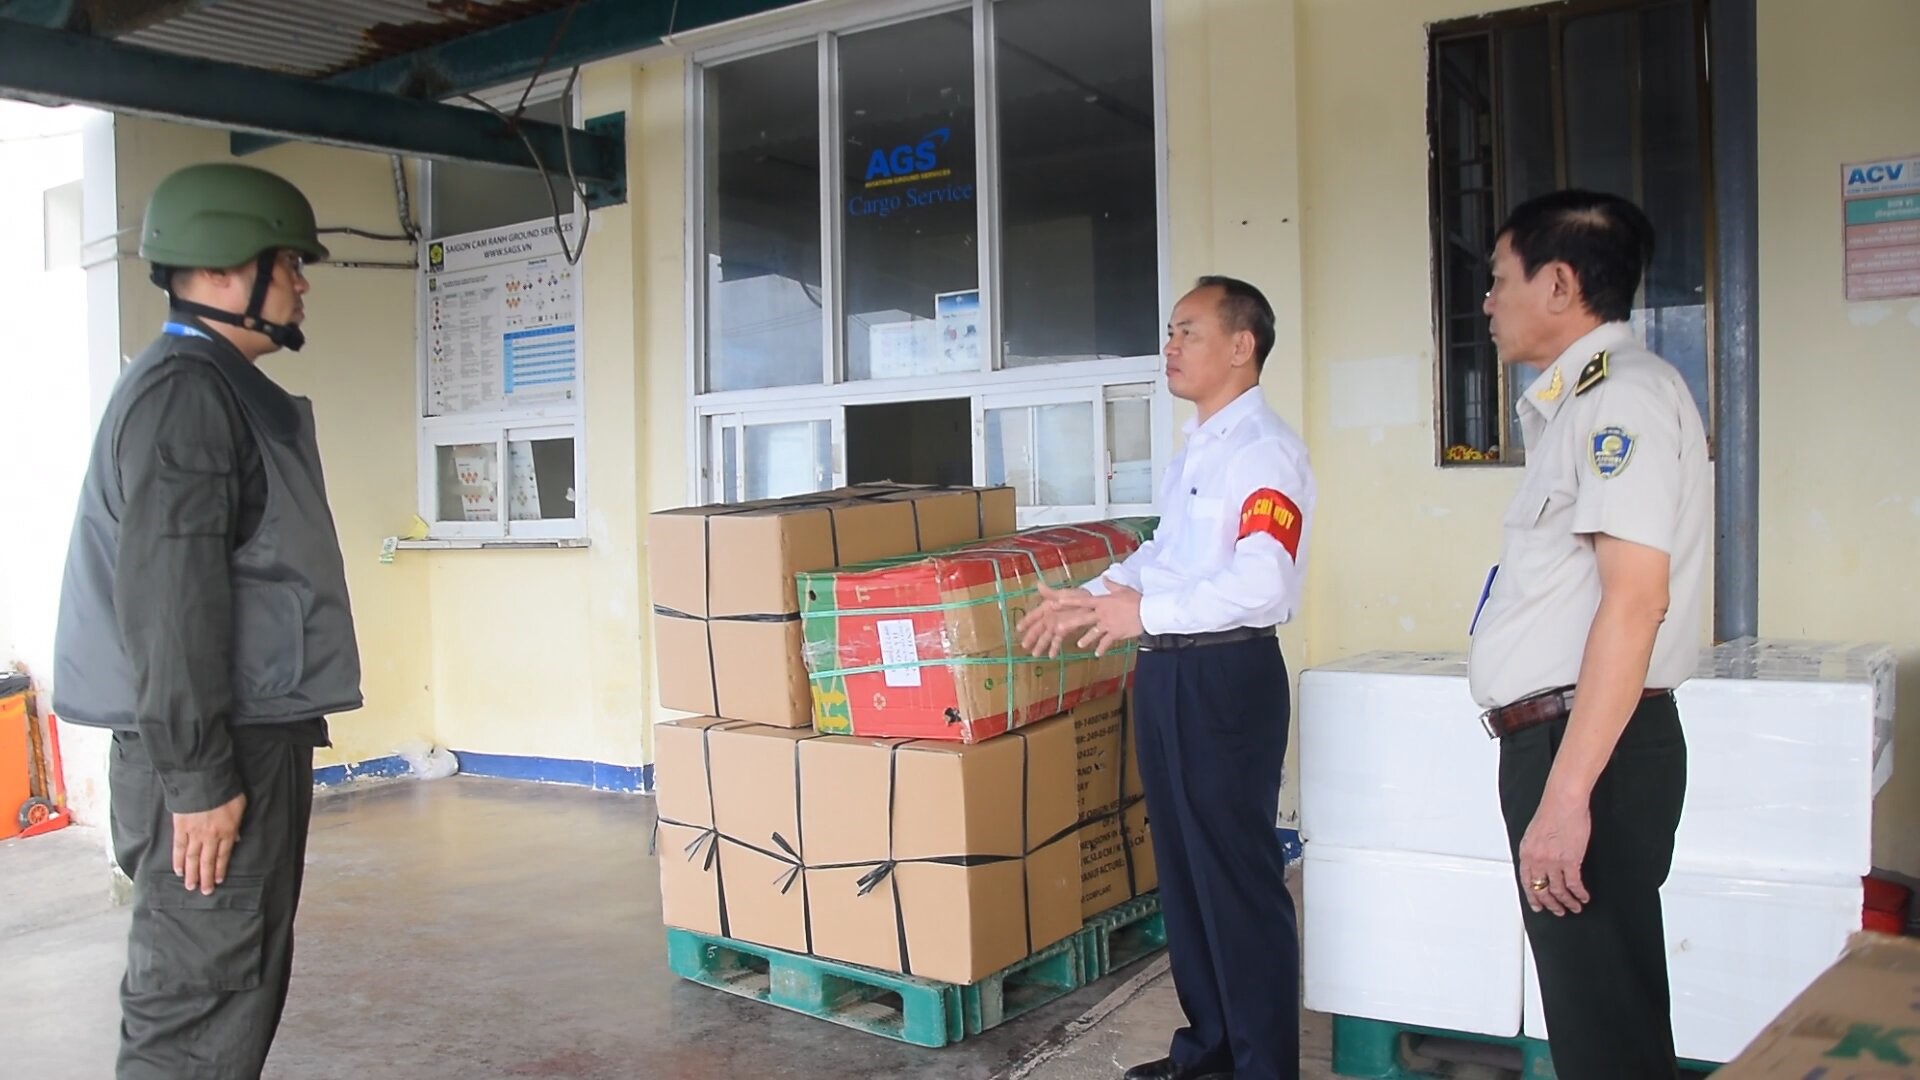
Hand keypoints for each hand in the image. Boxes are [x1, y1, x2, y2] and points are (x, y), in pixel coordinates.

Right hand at [173, 792, 246, 894]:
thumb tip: (235, 840)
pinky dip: (178, 860)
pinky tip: (178, 870)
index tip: (219, 881)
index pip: (223, 855)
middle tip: (205, 892)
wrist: (204, 780)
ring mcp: (193, 833)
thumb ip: (236, 825)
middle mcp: (210, 836)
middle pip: (207, 861)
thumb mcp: (239, 807)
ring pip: (192, 858)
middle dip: (206, 878)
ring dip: (191, 874)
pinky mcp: (180, 828)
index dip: (220, 869)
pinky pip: (178, 848)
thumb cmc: (225, 791)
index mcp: (226, 831)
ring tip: (190, 886)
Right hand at [1017, 580, 1097, 656]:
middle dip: (1031, 637)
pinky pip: (1057, 641)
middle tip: (1024, 646)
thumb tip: (1038, 584)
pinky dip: (1054, 648)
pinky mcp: (1064, 632)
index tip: (1018, 629)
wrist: (1090, 605)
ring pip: (1046, 637)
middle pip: (1038, 629)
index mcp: (1046, 608)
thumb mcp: (1063, 594)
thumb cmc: (1076, 597)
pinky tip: (1051, 656)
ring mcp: (1056, 626)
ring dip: (1040, 645)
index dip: (1026, 622)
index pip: (1033, 616)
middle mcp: (1048, 618)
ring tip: (1035, 655)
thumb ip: (1050, 593)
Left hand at [1057, 584, 1144, 657]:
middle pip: (1083, 619)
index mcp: (1102, 602)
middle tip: (1058, 628)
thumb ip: (1111, 585)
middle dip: (1070, 624)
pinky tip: (1097, 654)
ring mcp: (1108, 625)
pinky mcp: (1115, 634)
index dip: (1070, 601)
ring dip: (1086, 639)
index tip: (1057, 601)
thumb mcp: (1123, 589)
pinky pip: (1106, 643)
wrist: (1147, 612)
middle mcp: (1102, 614)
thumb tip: (1104, 578)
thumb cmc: (1136, 599)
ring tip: (1079, 645)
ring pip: (1093, 633)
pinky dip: (1102, 649)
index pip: (1083, 601)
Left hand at [1517, 793, 1591, 915]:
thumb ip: (1535, 851)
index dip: (1532, 897)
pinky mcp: (1570, 860)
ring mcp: (1553, 861)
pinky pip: (1574, 884)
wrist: (1564, 800)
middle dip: (1550, 904)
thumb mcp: (1534, 833)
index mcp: (1527, 852)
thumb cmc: (1552, 811)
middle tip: (1557, 911)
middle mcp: (1537, 859)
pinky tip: (1583, 897)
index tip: (1538, 905)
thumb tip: (1540, 863)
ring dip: (1567, 902)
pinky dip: (1579, 894)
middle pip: (1542, 890)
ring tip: (1573, 907)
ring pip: (1559, 891)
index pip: (1526, 882)